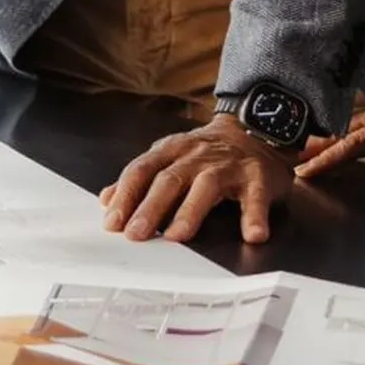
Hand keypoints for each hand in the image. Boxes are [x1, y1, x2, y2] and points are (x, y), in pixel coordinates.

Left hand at [101, 114, 293, 243]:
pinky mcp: (257, 177)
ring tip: (177, 235)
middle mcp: (195, 156)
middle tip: (136, 234)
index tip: (112, 221)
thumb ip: (140, 178)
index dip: (125, 195)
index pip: (142, 171)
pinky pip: (256, 197)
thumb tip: (107, 199)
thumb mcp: (169, 157)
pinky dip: (254, 216)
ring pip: (206, 186)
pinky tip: (252, 235)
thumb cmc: (206, 152)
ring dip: (190, 212)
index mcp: (170, 151)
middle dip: (150, 207)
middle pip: (169, 180)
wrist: (253, 129)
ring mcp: (227, 166)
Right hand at [294, 63, 364, 194]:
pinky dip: (342, 130)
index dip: (328, 158)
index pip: (353, 145)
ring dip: (327, 140)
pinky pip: (357, 121)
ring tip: (305, 151)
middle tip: (294, 165)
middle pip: (341, 136)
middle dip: (317, 151)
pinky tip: (337, 133)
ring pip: (347, 128)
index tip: (307, 169)